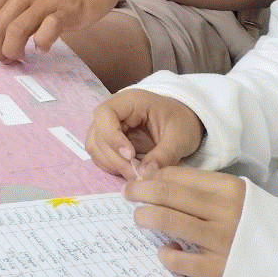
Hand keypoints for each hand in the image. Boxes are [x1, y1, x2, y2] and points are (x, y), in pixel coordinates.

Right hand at [85, 88, 203, 176]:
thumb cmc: (181, 122)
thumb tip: (145, 173)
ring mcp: (108, 126)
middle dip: (114, 157)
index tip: (130, 155)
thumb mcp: (180, 138)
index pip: (105, 114)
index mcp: (130, 101)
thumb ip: (164, 155)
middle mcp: (113, 111)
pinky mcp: (108, 140)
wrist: (182, 121)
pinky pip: (100, 154)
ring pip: (95, 146)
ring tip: (134, 174)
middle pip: (98, 134)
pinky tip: (129, 170)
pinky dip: (111, 166)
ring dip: (111, 164)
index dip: (112, 136)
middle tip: (136, 175)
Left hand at [126, 165, 244, 276]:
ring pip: (167, 221)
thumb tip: (154, 177)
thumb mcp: (233, 193)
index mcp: (228, 190)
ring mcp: (221, 242)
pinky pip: (179, 261)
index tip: (139, 178)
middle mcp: (224, 213)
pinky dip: (165, 254)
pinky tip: (166, 249)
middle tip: (128, 194)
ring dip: (145, 217)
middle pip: (166, 195)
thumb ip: (199, 185)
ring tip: (140, 218)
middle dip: (139, 191)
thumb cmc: (254, 219)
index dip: (151, 176)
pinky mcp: (219, 269)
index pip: (177, 176)